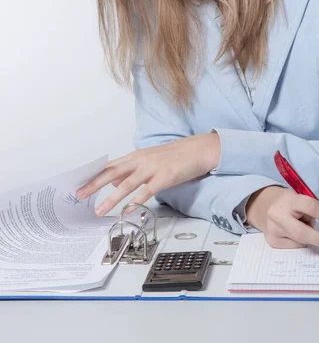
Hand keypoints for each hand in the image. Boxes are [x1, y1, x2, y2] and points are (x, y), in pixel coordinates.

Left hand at [75, 133, 220, 215]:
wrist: (198, 150)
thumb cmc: (175, 156)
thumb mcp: (149, 160)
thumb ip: (131, 171)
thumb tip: (114, 184)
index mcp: (136, 156)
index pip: (110, 166)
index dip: (93, 174)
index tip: (78, 183)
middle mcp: (141, 161)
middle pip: (112, 173)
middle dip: (94, 184)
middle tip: (79, 194)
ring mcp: (152, 169)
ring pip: (127, 184)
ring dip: (111, 198)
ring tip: (99, 210)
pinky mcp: (164, 178)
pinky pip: (147, 192)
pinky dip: (136, 202)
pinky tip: (128, 210)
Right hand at [245, 186, 318, 248]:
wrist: (264, 205)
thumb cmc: (289, 202)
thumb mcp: (305, 199)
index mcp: (288, 200)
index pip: (311, 207)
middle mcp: (277, 215)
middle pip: (303, 233)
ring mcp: (273, 230)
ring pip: (302, 241)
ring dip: (311, 236)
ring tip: (303, 224)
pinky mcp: (272, 241)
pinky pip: (296, 246)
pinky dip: (302, 241)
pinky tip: (295, 232)